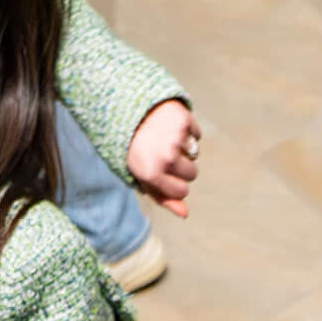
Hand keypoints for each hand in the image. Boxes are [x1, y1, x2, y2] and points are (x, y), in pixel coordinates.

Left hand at [125, 98, 199, 214]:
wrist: (124, 106)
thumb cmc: (134, 147)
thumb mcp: (141, 174)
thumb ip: (162, 197)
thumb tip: (185, 214)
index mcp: (151, 173)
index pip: (182, 191)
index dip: (176, 183)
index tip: (164, 172)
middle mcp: (164, 157)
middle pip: (192, 174)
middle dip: (182, 166)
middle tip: (162, 152)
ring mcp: (175, 138)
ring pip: (195, 155)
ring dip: (185, 148)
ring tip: (165, 137)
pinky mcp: (183, 120)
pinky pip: (197, 134)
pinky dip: (188, 131)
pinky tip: (170, 125)